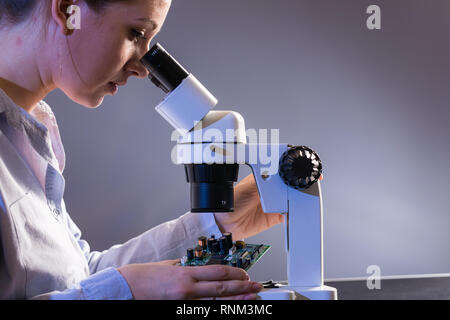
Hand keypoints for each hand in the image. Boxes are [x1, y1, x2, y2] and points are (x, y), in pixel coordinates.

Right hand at [117, 259, 262, 299]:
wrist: (124, 289)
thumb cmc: (142, 277)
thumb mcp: (168, 265)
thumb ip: (185, 266)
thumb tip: (199, 266)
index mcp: (185, 273)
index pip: (217, 272)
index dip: (235, 273)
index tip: (245, 273)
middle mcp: (187, 289)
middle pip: (222, 289)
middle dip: (242, 288)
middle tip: (257, 287)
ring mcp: (184, 303)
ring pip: (216, 303)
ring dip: (236, 301)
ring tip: (251, 300)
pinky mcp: (178, 311)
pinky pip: (202, 312)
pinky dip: (217, 310)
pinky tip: (229, 309)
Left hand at [214, 173, 322, 239]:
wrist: (225, 223)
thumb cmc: (233, 200)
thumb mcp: (251, 185)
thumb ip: (269, 181)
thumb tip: (283, 177)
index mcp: (266, 176)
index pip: (285, 170)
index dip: (296, 170)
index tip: (307, 170)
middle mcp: (272, 189)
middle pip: (292, 185)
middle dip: (301, 185)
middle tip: (308, 186)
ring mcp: (275, 203)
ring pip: (294, 199)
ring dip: (299, 199)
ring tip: (303, 199)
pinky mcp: (276, 217)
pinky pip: (290, 215)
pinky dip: (295, 214)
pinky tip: (296, 211)